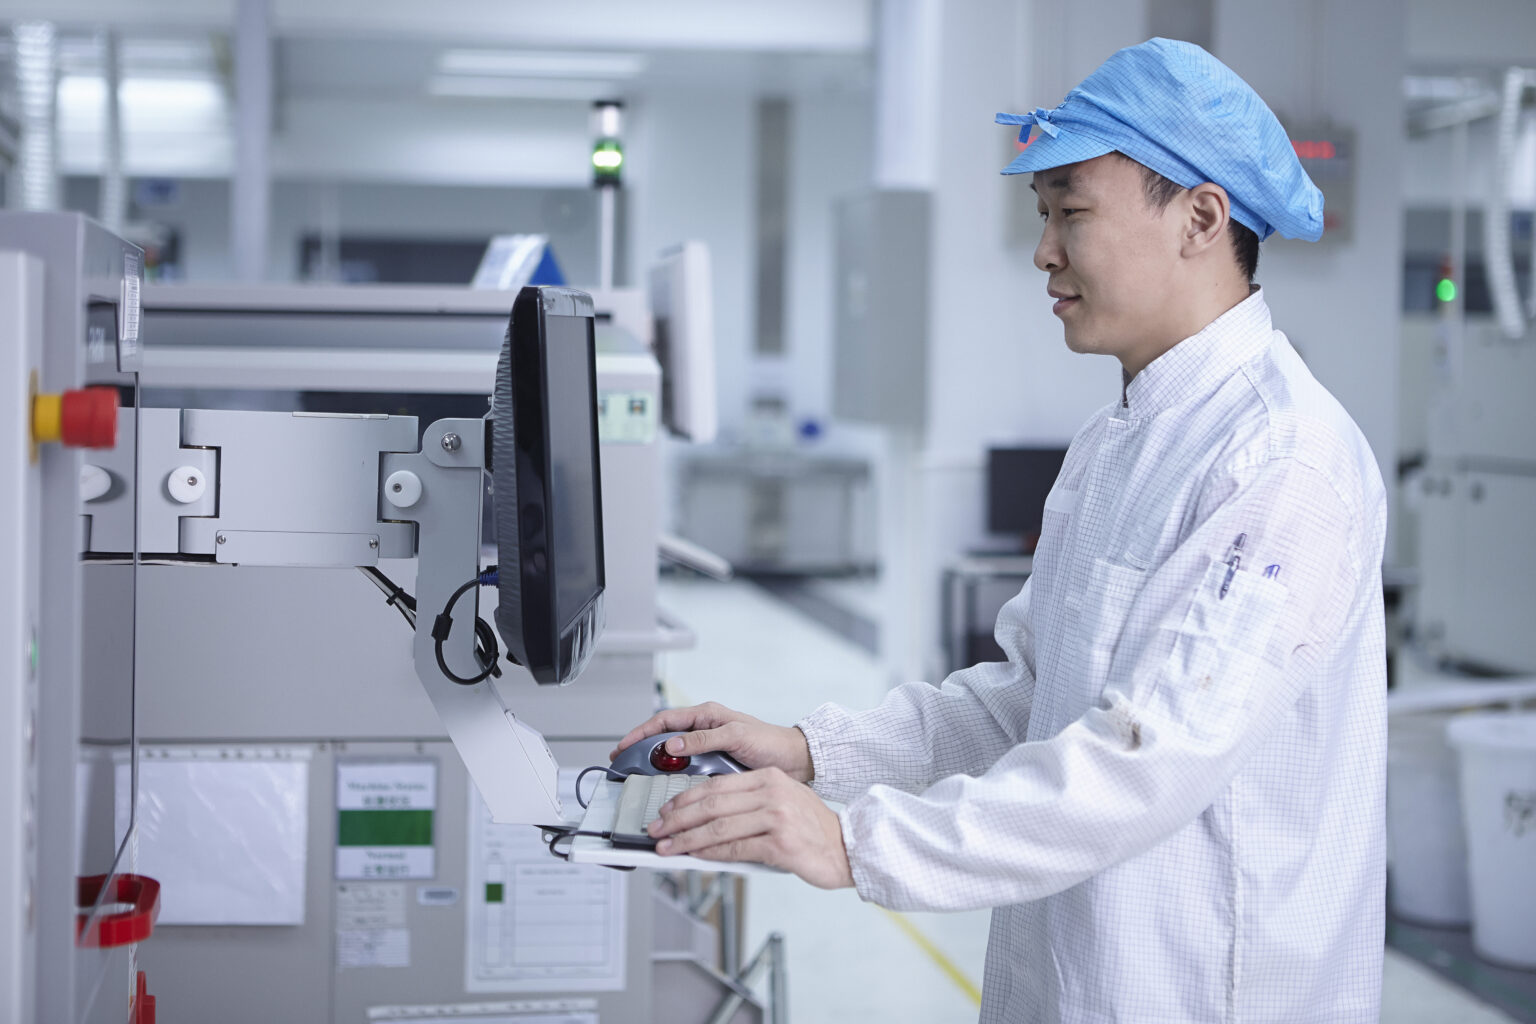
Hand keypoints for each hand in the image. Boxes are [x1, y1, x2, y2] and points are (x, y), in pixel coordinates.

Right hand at [611, 702, 813, 782]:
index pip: (665, 720)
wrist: (794, 761)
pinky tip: (666, 787)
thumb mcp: (736, 736)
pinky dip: (674, 777)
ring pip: (673, 755)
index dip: (642, 732)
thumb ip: (704, 739)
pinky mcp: (714, 764)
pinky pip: (687, 769)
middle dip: (642, 749)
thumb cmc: (771, 742)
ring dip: (656, 765)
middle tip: (623, 762)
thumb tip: (672, 744)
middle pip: (664, 738)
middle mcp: (705, 730)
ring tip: (640, 777)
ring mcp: (708, 748)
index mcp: (707, 716)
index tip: (624, 745)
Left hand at [648, 768, 853, 889]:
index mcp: (768, 778)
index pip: (716, 786)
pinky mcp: (779, 843)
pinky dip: (709, 853)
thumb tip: (703, 820)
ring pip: (717, 827)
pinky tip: (694, 857)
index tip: (666, 810)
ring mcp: (776, 817)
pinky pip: (734, 848)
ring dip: (686, 839)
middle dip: (677, 818)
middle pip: (711, 804)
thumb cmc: (812, 830)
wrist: (848, 848)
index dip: (685, 799)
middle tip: (656, 829)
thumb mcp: (781, 803)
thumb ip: (747, 805)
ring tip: (667, 847)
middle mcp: (771, 792)